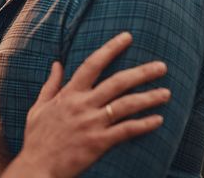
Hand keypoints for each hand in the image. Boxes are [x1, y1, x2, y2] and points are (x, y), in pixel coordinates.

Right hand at [4, 32, 169, 177]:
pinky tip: (158, 120)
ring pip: (127, 105)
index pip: (92, 64)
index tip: (127, 37)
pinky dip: (144, 124)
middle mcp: (83, 104)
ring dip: (149, 98)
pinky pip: (126, 130)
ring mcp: (93, 123)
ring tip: (166, 93)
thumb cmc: (37, 137)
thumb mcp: (39, 106)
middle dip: (142, 73)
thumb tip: (57, 63)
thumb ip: (51, 84)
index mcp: (69, 93)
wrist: (37, 165)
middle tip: (161, 66)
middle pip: (117, 82)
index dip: (111, 49)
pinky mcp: (100, 142)